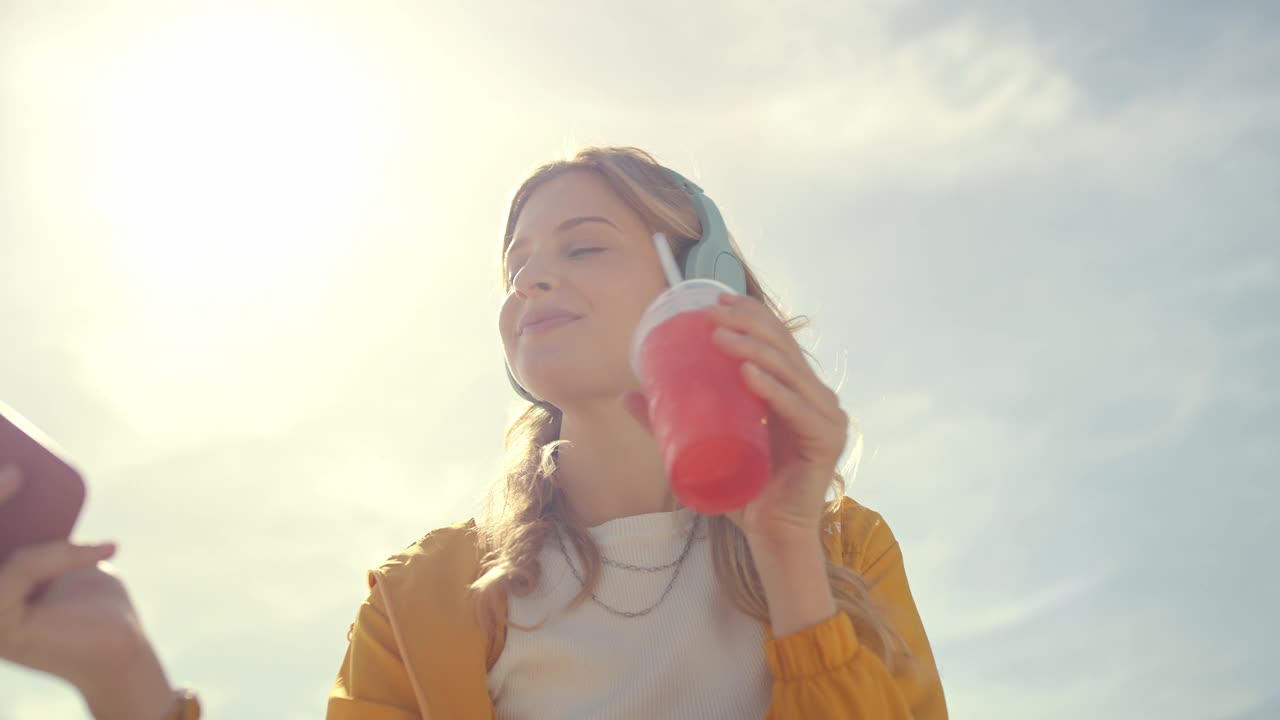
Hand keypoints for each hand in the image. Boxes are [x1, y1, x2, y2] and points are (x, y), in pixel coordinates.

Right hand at [0, 465, 172, 718]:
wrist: (120, 647)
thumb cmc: (87, 595)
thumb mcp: (54, 547)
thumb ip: (30, 523)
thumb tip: (15, 468)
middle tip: (0, 461)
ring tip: (19, 475)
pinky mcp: (4, 629)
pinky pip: (19, 572)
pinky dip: (57, 553)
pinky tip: (103, 548)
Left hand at [622, 292, 848, 547]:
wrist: (770, 535)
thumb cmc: (743, 490)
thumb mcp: (702, 445)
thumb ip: (668, 422)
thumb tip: (627, 395)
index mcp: (795, 390)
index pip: (778, 341)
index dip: (752, 314)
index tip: (716, 300)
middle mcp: (817, 398)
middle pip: (784, 348)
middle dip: (748, 324)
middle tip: (711, 316)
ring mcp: (826, 418)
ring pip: (789, 372)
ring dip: (754, 349)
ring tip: (720, 339)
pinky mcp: (826, 441)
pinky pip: (798, 409)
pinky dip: (775, 390)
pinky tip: (751, 375)